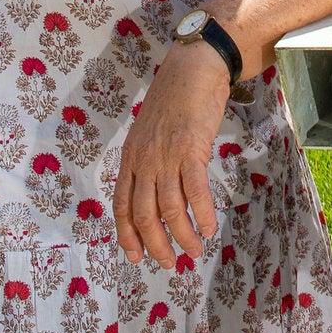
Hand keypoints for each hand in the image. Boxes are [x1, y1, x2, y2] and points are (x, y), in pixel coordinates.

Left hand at [114, 43, 231, 265]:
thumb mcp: (149, 133)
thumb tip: (155, 193)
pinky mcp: (191, 149)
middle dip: (156, 245)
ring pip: (170, 209)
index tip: (136, 257)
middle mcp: (144, 160)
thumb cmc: (174, 100)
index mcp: (131, 158)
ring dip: (183, 236)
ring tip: (194, 250)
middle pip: (144, 215)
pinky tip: (210, 227)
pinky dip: (203, 214)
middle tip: (170, 263)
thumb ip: (148, 161)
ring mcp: (166, 156)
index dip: (127, 235)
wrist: (193, 69)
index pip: (121, 206)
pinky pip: (195, 192)